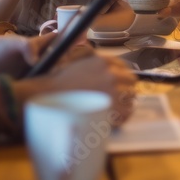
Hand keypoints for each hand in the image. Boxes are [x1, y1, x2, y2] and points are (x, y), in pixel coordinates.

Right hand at [20, 54, 137, 125]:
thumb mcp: (76, 63)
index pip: (122, 65)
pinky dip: (122, 116)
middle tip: (118, 97)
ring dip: (125, 102)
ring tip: (116, 109)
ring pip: (130, 97)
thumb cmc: (57, 83)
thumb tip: (104, 68)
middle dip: (125, 88)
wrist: (49, 96)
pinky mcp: (111, 108)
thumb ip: (91, 62)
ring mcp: (112, 91)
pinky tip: (115, 118)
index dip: (121, 75)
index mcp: (102, 61)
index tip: (120, 82)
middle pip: (130, 81)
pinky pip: (126, 113)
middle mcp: (110, 74)